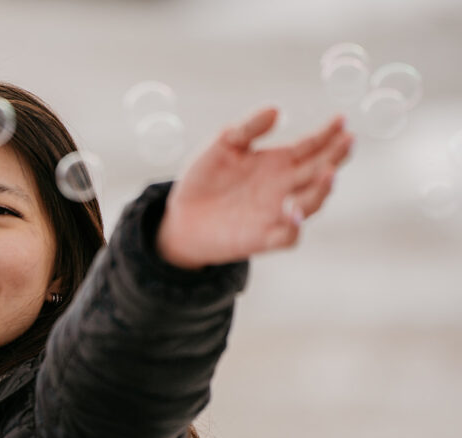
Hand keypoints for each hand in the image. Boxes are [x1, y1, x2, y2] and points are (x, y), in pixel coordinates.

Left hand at [156, 108, 353, 268]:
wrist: (181, 217)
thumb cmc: (205, 179)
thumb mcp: (223, 145)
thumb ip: (248, 129)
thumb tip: (275, 110)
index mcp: (279, 162)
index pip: (311, 146)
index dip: (328, 133)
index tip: (341, 119)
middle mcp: (285, 187)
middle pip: (319, 170)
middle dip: (336, 156)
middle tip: (348, 140)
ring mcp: (277, 213)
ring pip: (310, 203)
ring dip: (321, 190)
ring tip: (327, 173)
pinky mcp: (263, 238)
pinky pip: (287, 236)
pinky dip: (293, 228)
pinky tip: (293, 214)